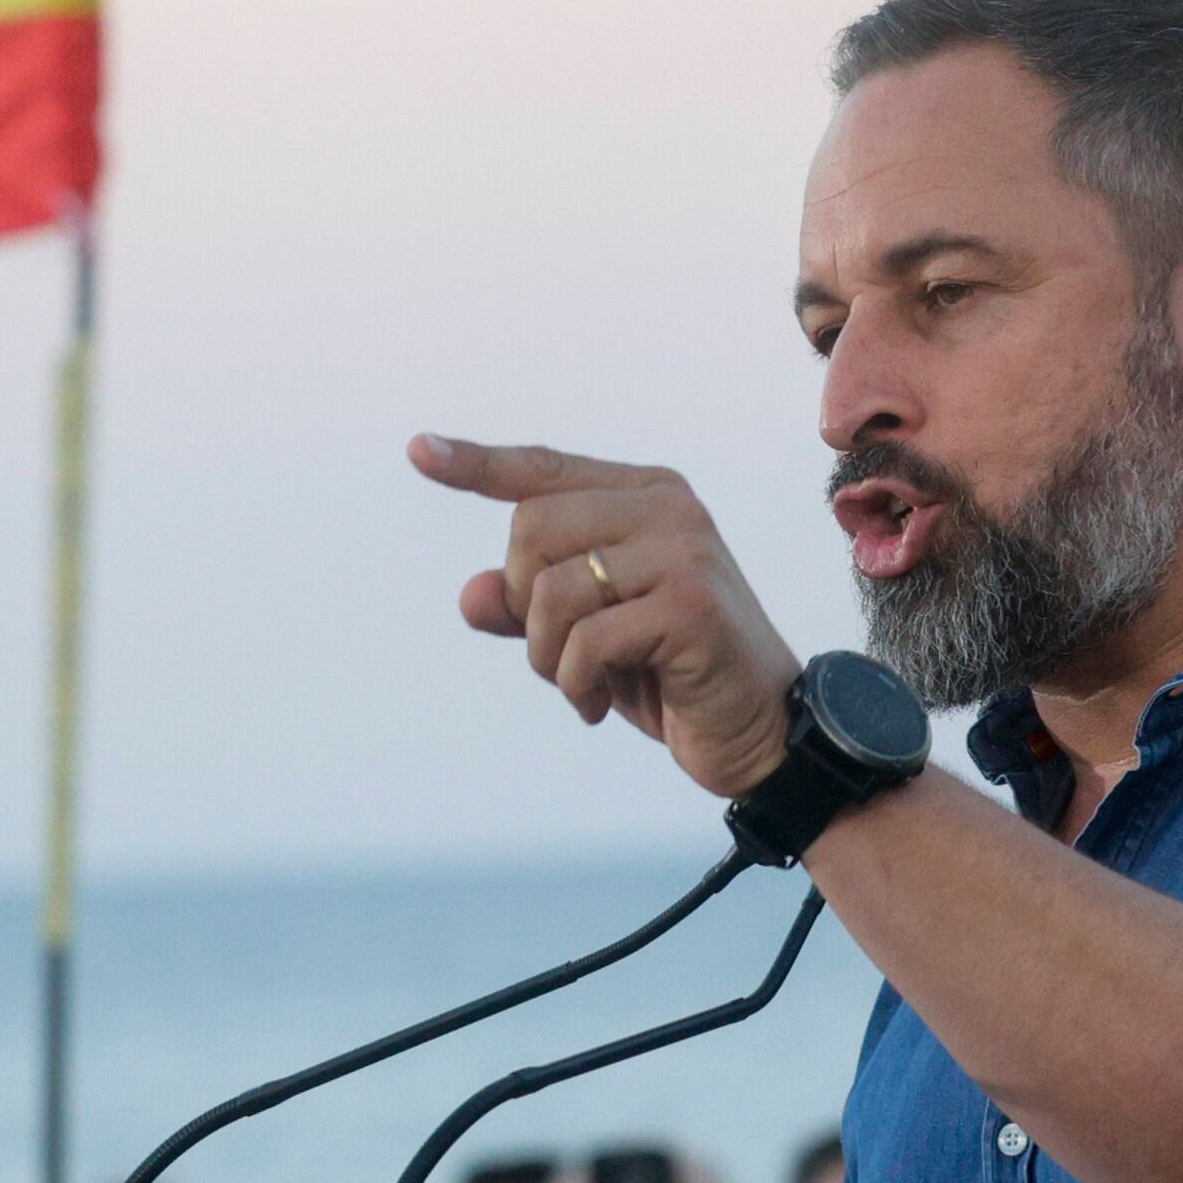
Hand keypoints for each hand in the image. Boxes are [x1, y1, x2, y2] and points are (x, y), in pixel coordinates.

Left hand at [412, 437, 801, 798]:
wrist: (763, 732)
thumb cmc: (671, 675)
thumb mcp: (587, 637)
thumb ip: (530, 609)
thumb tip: (472, 593)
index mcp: (646, 496)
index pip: (544, 469)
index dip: (477, 463)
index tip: (418, 450)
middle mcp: (668, 508)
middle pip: (530, 529)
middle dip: (525, 606)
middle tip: (559, 653)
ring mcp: (683, 552)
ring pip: (551, 588)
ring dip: (548, 656)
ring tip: (580, 684)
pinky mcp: (690, 605)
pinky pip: (585, 639)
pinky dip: (575, 683)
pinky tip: (597, 706)